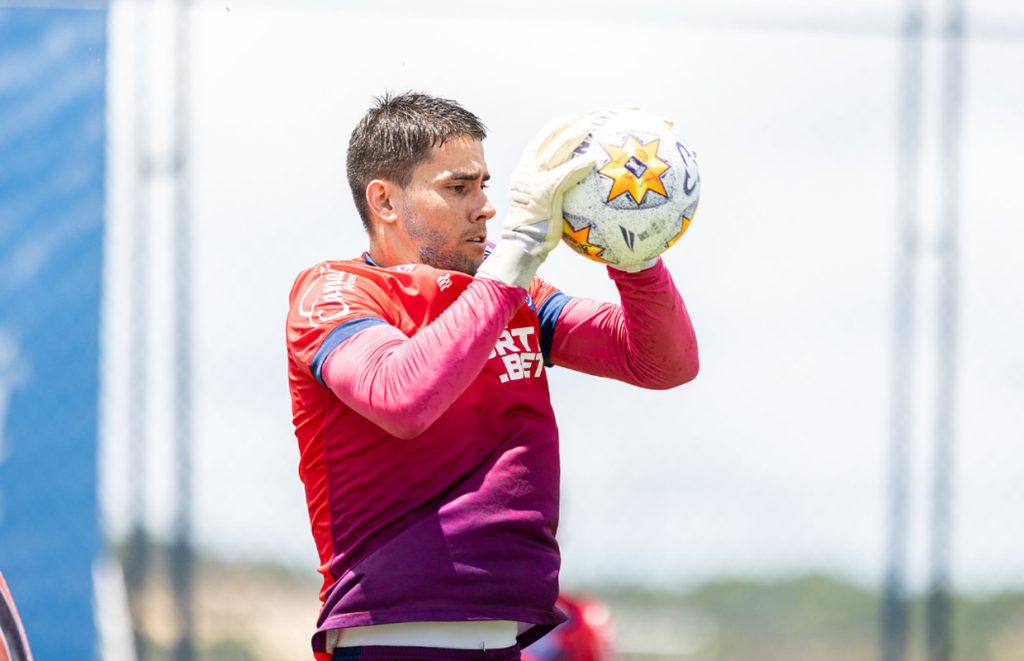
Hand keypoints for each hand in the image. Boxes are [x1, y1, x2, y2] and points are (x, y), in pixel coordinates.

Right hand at [504, 114, 598, 253]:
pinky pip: (565, 174)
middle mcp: (526, 173)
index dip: (553, 130)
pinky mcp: (544, 191)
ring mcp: (534, 181)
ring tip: (589, 126)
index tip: (567, 120)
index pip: (538, 145)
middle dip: (564, 127)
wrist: (521, 245)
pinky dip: (578, 165)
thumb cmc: (535, 231)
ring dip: (572, 136)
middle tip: (581, 118)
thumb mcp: (541, 207)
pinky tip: (593, 158)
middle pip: (547, 143)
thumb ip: (554, 193)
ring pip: (555, 152)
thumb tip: (574, 191)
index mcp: (523, 174)